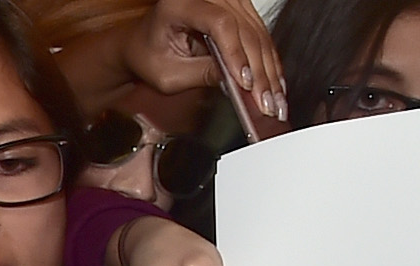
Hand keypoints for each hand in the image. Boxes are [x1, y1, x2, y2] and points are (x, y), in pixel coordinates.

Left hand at [125, 0, 284, 118]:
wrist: (144, 43)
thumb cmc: (149, 55)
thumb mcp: (168, 74)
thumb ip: (200, 74)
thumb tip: (235, 82)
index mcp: (181, 4)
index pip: (220, 23)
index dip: (236, 53)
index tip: (245, 82)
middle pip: (245, 29)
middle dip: (258, 71)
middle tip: (266, 102)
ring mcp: (226, 0)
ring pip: (258, 34)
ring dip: (269, 70)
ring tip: (275, 100)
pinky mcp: (238, 11)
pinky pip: (259, 35)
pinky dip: (268, 62)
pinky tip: (275, 84)